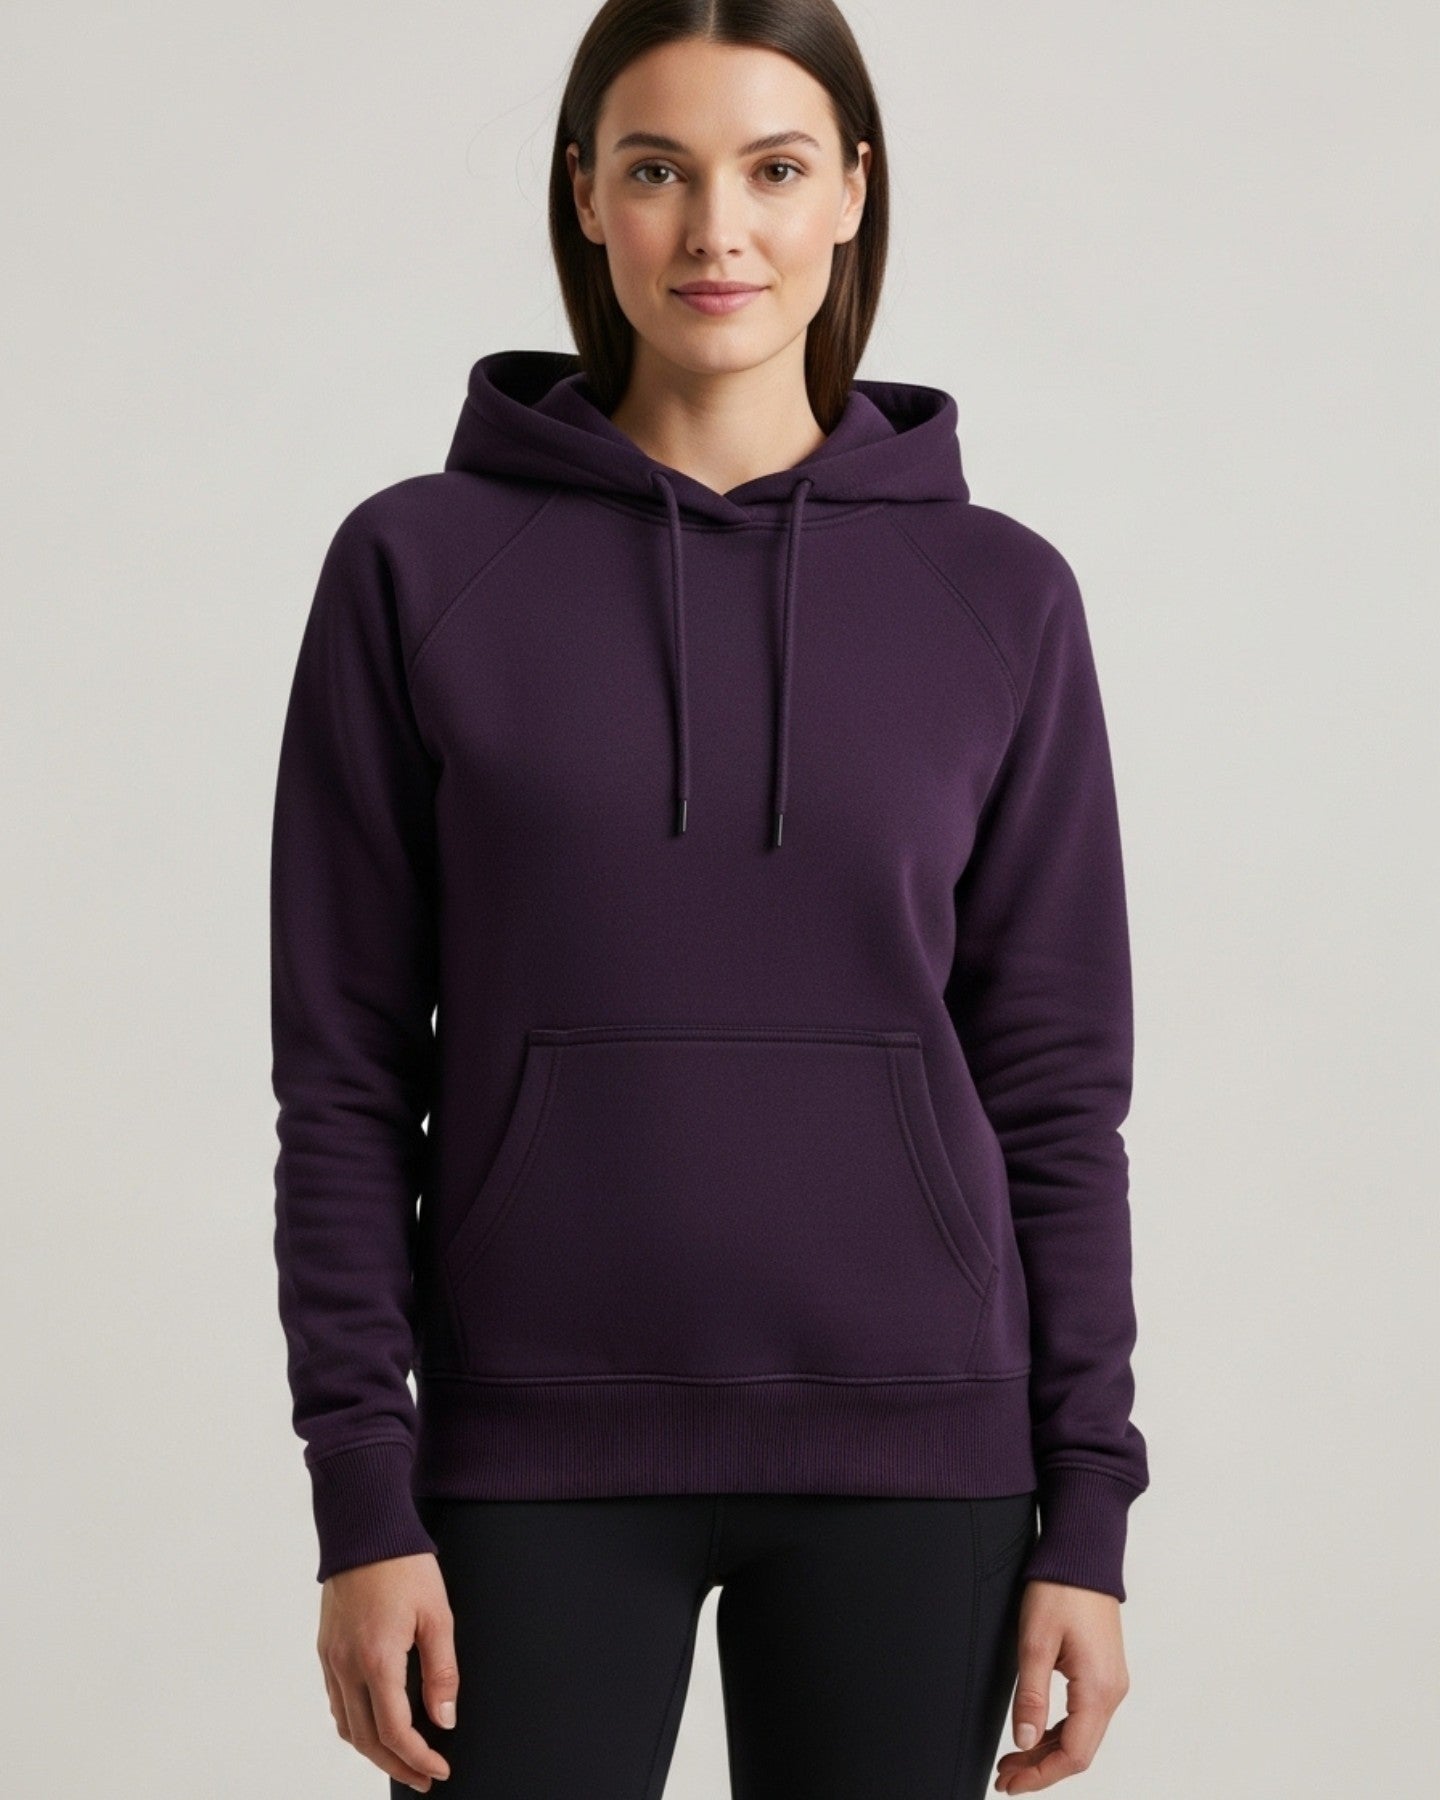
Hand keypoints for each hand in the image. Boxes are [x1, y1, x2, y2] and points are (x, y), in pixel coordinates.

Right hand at [317, 1551, 457, 1790]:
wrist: (364, 1527)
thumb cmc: (404, 1565)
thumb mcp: (437, 1615)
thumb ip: (442, 1672)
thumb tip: (444, 1721)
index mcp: (377, 1659)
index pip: (394, 1731)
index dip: (418, 1758)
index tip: (439, 1769)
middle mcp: (347, 1665)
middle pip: (366, 1740)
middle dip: (397, 1765)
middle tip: (424, 1778)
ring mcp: (331, 1658)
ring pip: (346, 1726)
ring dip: (373, 1751)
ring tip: (403, 1759)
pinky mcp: (326, 1648)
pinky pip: (336, 1702)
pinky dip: (354, 1725)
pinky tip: (374, 1725)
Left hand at [993, 1580, 1130, 1791]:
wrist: (1084, 1553)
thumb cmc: (1060, 1589)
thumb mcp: (1035, 1641)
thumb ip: (1030, 1695)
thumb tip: (1023, 1743)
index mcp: (1098, 1689)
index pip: (1073, 1754)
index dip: (1040, 1775)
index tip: (1010, 1784)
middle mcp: (1112, 1692)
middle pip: (1078, 1750)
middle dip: (1040, 1768)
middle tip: (1004, 1778)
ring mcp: (1110, 1682)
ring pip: (1080, 1735)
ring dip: (1047, 1751)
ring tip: (1012, 1761)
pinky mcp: (1103, 1672)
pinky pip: (1083, 1715)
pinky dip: (1057, 1731)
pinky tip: (1033, 1734)